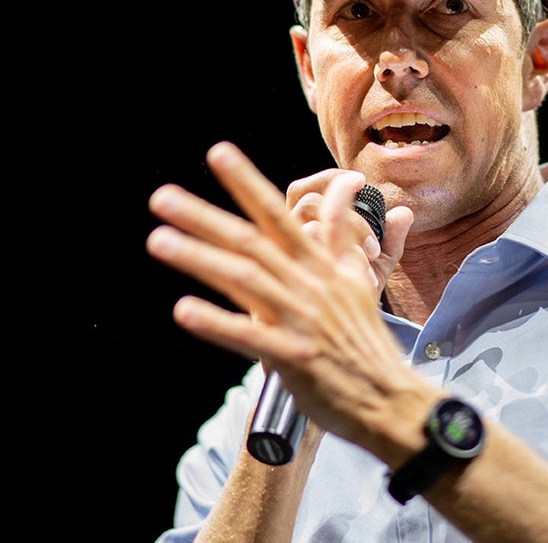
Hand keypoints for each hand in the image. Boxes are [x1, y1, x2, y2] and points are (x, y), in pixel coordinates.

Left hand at [146, 141, 424, 446]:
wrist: (388, 397)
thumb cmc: (365, 340)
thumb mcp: (357, 279)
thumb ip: (341, 233)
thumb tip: (346, 186)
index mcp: (321, 266)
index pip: (280, 216)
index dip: (248, 184)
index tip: (218, 153)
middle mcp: (309, 286)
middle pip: (252, 242)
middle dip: (205, 216)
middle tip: (162, 196)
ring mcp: (301, 320)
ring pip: (245, 280)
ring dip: (200, 258)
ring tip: (158, 240)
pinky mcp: (294, 357)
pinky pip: (250, 336)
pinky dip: (218, 322)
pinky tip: (183, 310)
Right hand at [283, 169, 408, 296]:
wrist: (331, 350)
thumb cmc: (348, 305)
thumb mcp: (373, 270)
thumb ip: (390, 241)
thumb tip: (404, 213)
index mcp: (302, 229)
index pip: (307, 189)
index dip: (333, 181)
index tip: (362, 182)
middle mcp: (283, 242)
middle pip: (304, 202)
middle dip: (346, 216)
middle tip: (373, 246)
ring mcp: (276, 266)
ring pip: (304, 233)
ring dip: (343, 247)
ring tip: (370, 269)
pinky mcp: (274, 294)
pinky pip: (302, 270)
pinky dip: (338, 274)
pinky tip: (364, 286)